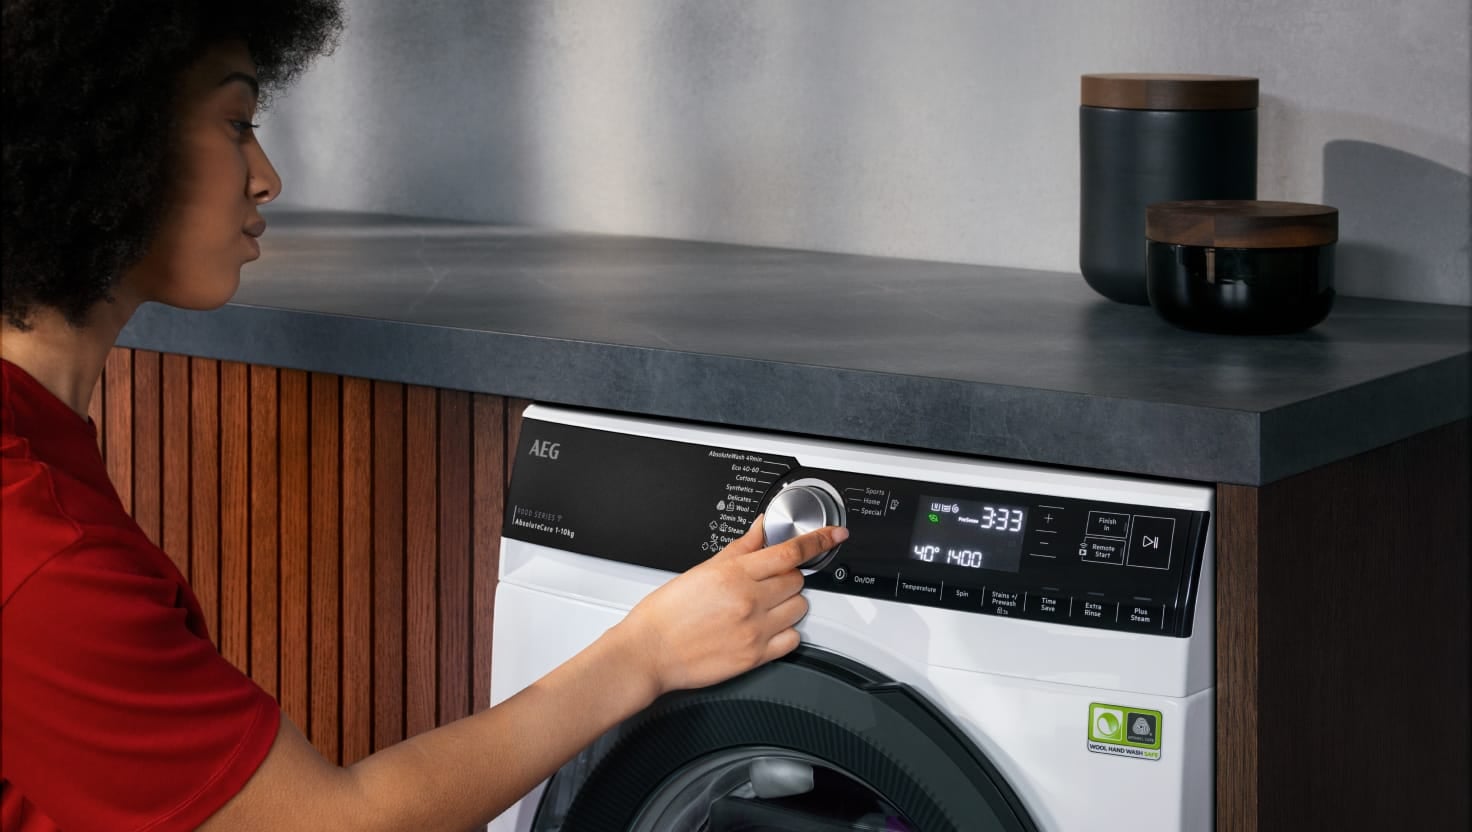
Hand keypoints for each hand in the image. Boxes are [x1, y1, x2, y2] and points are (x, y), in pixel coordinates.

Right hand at [612, 515, 847, 696]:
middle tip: (766, 583)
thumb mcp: (702, 570)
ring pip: (799, 608)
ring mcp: (755, 629)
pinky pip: (793, 639)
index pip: (790, 551)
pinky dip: (786, 632)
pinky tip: (766, 628)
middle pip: (797, 579)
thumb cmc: (666, 613)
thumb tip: (761, 529)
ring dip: (788, 604)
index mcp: (734, 574)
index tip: (834, 536)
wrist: (648, 652)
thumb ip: (739, 549)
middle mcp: (749, 600)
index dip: (819, 540)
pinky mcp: (756, 656)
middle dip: (787, 577)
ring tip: (761, 607)